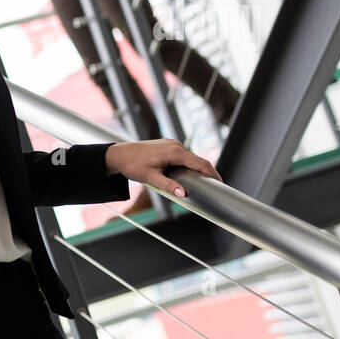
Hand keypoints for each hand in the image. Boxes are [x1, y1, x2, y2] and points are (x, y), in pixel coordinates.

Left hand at [104, 139, 222, 197]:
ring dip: (196, 170)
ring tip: (202, 184)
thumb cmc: (132, 165)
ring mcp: (172, 144)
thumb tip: (183, 194)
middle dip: (206, 173)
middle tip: (214, 188)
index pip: (200, 163)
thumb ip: (168, 186)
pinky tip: (188, 176)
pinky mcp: (168, 146)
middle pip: (198, 160)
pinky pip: (183, 156)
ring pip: (190, 158)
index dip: (212, 174)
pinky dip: (188, 165)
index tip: (220, 185)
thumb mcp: (150, 178)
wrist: (118, 155)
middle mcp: (176, 145)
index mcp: (174, 151)